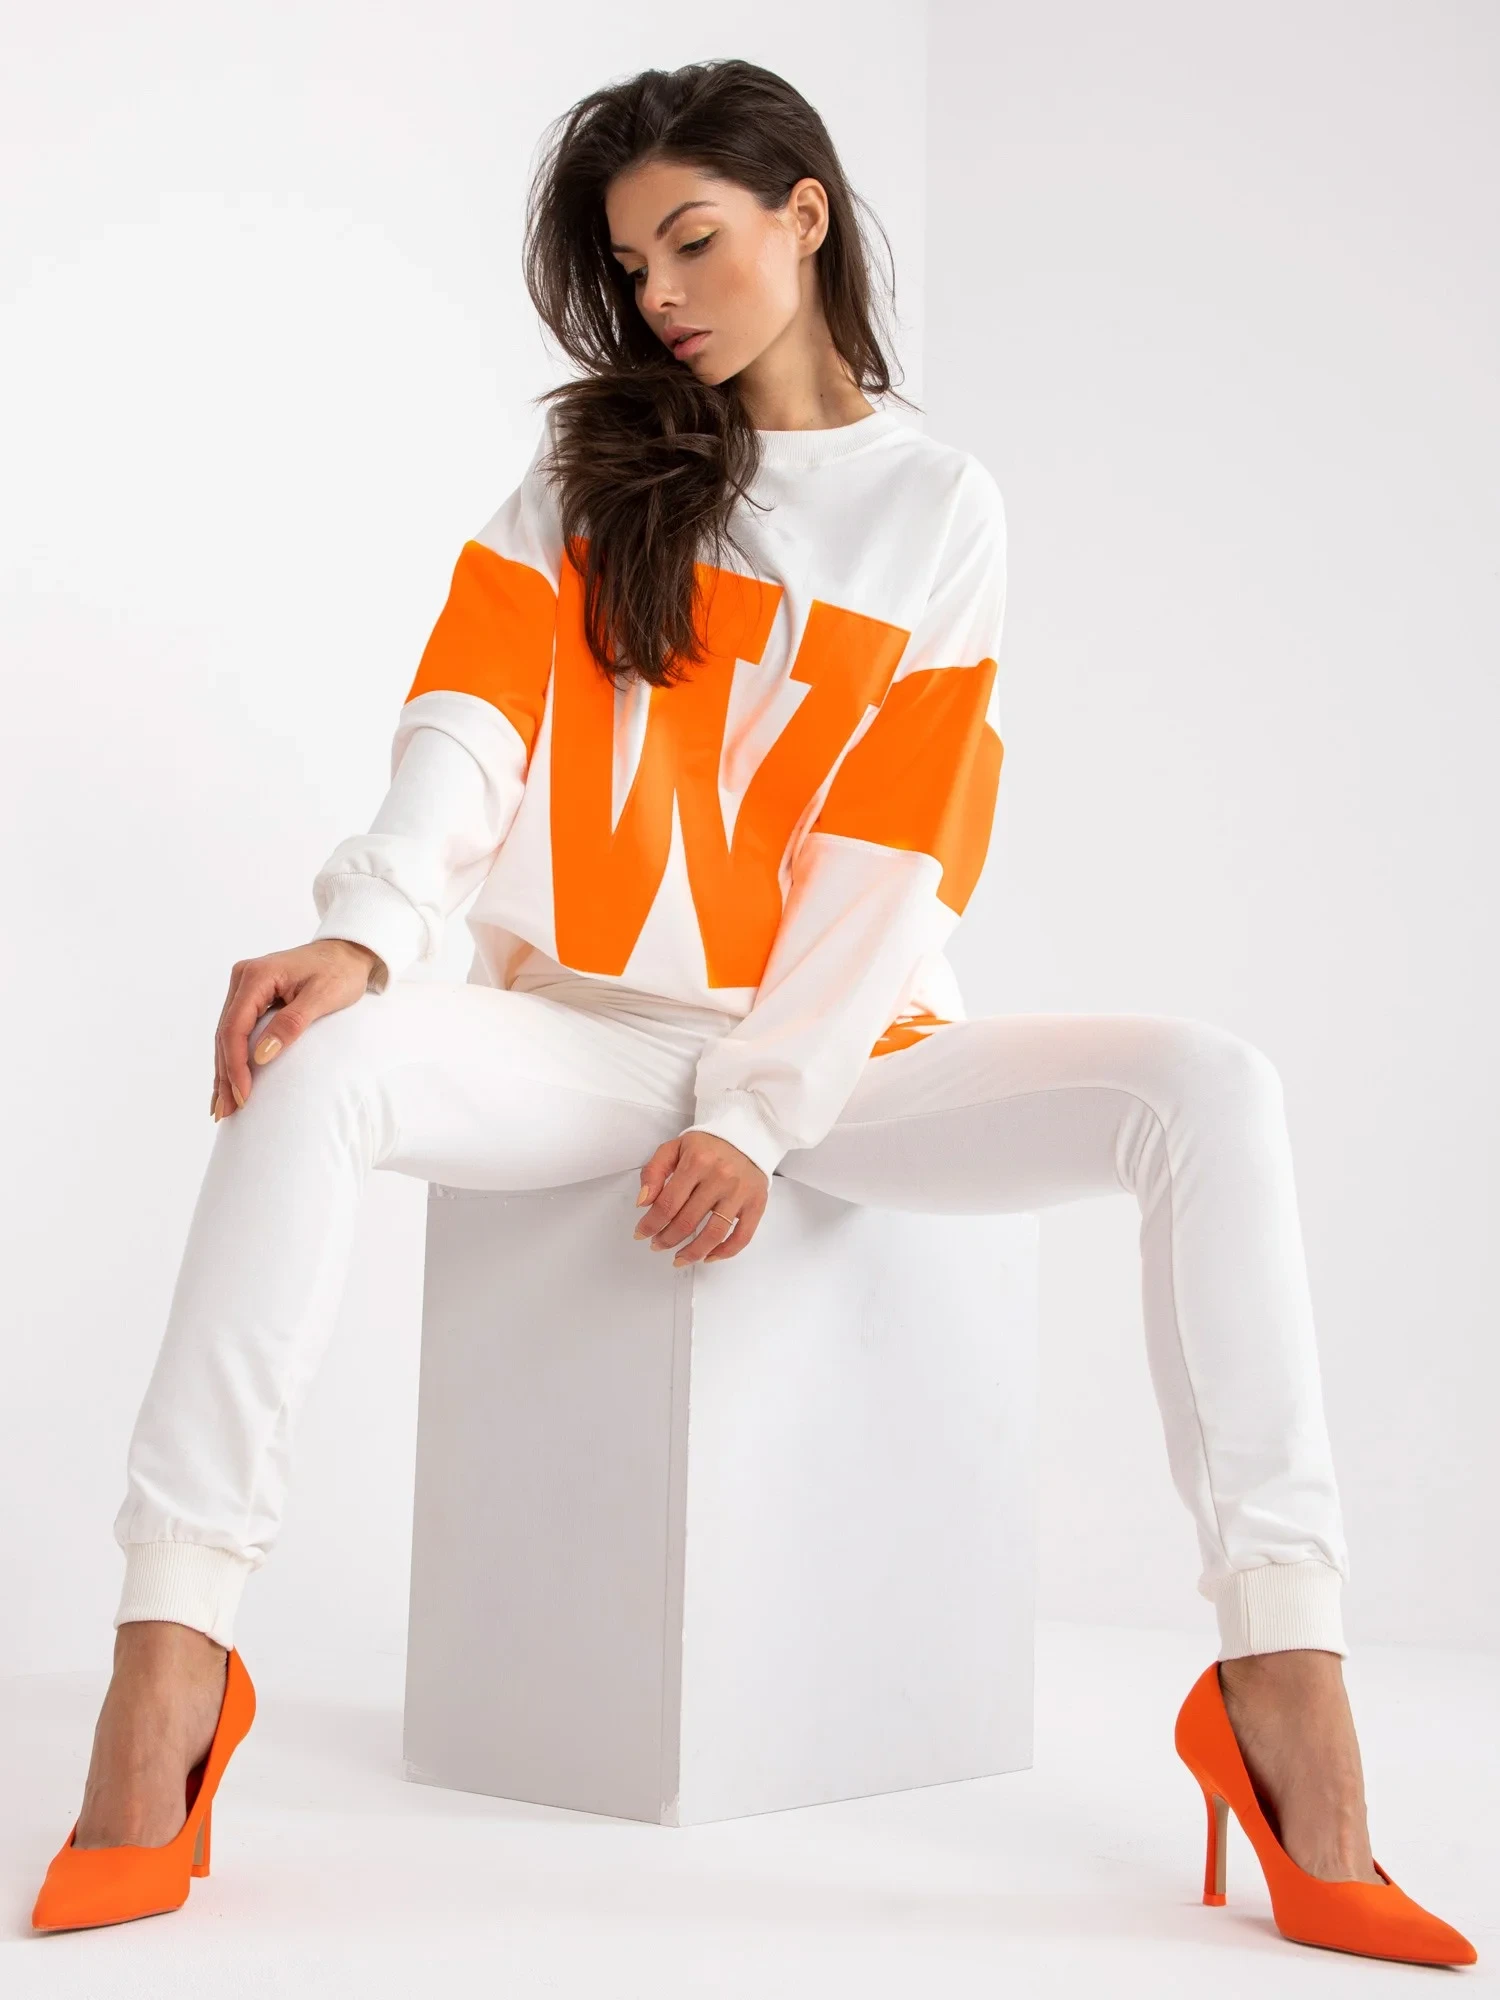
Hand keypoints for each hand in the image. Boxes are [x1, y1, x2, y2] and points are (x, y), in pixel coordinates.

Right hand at [210, 939, 380, 1120]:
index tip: (243, 1094)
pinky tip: (226, 1083)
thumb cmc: (341, 972)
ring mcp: (244, 987)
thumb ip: (291, 1024)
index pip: (235, 1026)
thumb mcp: (323, 997)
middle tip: (226, 1112)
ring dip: (224, 1071)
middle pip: (225, 1033)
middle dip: (225, 1074)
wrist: (348, 953)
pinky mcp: (251, 996)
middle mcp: (243, 978)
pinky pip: (236, 1031)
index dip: (235, 1064)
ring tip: (222, 1107)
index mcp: (257, 975)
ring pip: (226, 1035)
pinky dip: (232, 1058)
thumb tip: (261, 1056)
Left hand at [633, 1130, 768, 1264]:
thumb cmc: (707, 1146)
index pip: (667, 1203)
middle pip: (687, 1221)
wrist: (747, 1135)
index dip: (651, 1224)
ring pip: (713, 1234)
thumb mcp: (674, 1148)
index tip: (641, 1233)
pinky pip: (742, 1236)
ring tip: (678, 1259)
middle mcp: (720, 1177)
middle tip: (657, 1245)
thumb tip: (643, 1202)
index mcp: (696, 1162)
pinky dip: (724, 1252)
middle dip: (666, 1239)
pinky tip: (708, 1256)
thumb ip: (653, 1171)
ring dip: (692, 1253)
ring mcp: (740, 1193)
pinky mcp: (756, 1203)